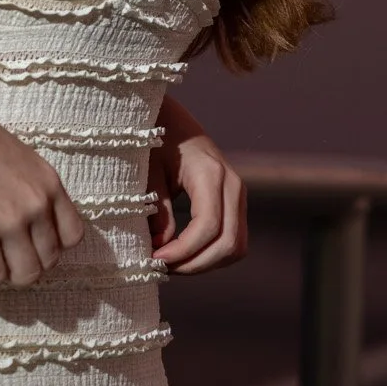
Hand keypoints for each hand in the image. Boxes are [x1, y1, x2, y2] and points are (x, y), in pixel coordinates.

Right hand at [0, 81, 84, 289]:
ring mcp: (11, 221)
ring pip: (27, 275)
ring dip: (13, 278)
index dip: (56, 247)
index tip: (37, 247)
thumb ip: (34, 190)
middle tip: (12, 263)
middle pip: (50, 260)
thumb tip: (33, 225)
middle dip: (32, 266)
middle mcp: (37, 205)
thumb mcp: (23, 160)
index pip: (73, 236)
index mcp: (50, 185)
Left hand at [148, 95, 246, 273]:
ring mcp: (237, 193)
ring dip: (205, 264)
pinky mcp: (234, 202)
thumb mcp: (148, 171)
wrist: (170, 117)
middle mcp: (232, 183)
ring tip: (171, 264)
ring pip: (236, 247)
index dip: (183, 251)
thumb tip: (161, 248)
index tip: (155, 259)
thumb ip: (157, 210)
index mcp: (210, 172)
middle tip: (161, 268)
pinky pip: (233, 239)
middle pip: (229, 243)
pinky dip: (211, 255)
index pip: (208, 225)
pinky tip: (183, 254)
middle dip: (195, 264)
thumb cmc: (154, 139)